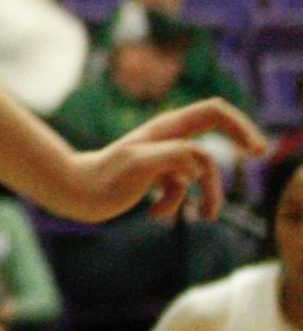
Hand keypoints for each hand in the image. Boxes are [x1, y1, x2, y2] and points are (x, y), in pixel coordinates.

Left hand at [47, 98, 267, 223]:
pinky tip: (154, 214)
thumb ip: (176, 156)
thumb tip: (202, 164)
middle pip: (215, 136)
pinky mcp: (153, 178)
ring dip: (207, 197)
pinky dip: (173, 205)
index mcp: (167, 128)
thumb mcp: (141, 165)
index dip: (240, 126)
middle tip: (257, 158)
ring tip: (205, 218)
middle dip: (233, 152)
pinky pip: (179, 191)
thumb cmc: (103, 177)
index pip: (214, 112)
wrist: (74, 193)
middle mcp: (167, 139)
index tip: (255, 150)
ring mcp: (162, 159)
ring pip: (200, 174)